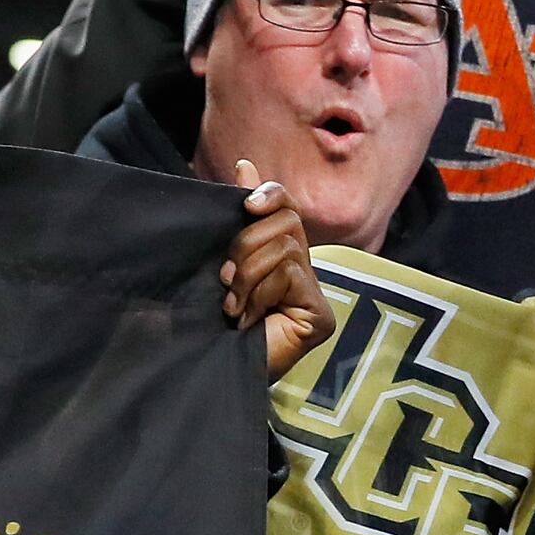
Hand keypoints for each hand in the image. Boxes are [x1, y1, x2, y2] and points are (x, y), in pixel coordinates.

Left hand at [224, 164, 334, 375]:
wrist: (214, 371)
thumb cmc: (213, 321)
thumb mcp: (222, 260)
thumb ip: (236, 218)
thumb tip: (245, 163)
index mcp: (277, 252)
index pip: (286, 204)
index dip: (269, 194)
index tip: (246, 202)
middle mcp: (301, 268)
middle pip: (283, 222)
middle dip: (246, 245)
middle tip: (225, 278)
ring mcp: (314, 292)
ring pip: (283, 248)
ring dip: (248, 276)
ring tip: (234, 307)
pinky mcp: (321, 315)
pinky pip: (290, 275)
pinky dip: (262, 294)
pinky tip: (251, 318)